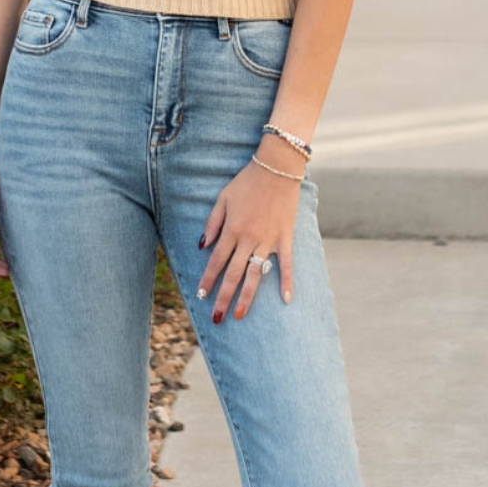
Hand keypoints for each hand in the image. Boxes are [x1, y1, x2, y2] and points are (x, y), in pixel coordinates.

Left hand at [195, 153, 299, 322]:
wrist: (277, 168)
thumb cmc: (247, 182)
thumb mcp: (223, 198)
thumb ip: (212, 223)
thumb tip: (202, 246)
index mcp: (232, 229)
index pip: (216, 261)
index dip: (208, 280)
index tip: (201, 296)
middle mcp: (248, 239)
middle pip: (233, 275)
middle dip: (223, 298)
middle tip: (216, 318)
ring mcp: (268, 241)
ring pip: (256, 275)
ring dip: (247, 297)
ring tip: (239, 315)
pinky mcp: (285, 238)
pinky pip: (287, 264)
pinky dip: (287, 282)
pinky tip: (285, 300)